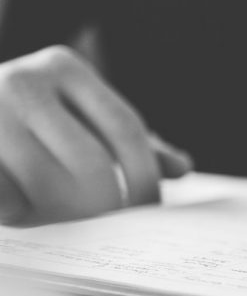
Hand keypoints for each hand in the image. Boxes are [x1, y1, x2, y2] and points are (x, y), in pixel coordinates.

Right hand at [0, 46, 191, 223]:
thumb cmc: (25, 122)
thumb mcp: (77, 118)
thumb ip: (123, 141)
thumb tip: (180, 167)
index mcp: (64, 67)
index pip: (126, 129)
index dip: (143, 178)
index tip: (148, 211)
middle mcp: (23, 79)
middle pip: (91, 162)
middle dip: (106, 206)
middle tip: (108, 228)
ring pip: (45, 184)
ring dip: (61, 215)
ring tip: (63, 222)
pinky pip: (7, 196)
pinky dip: (19, 213)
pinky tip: (22, 215)